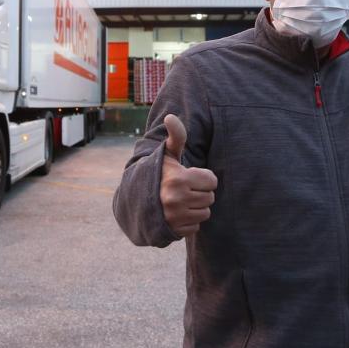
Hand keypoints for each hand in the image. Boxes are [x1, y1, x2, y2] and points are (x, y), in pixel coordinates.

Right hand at [159, 114, 217, 236]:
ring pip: (205, 213)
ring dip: (197, 207)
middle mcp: (177, 199)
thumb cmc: (158, 173)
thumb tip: (171, 117)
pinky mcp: (174, 231)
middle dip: (201, 192)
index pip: (212, 180)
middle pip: (210, 197)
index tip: (190, 176)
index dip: (203, 177)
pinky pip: (196, 227)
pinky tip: (178, 213)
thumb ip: (176, 136)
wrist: (136, 200)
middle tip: (186, 189)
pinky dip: (190, 221)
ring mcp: (175, 217)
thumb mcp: (167, 155)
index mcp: (178, 178)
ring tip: (182, 200)